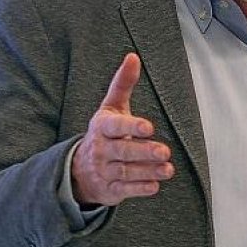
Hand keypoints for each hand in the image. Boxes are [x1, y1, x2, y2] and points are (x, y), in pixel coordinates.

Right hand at [71, 53, 174, 206]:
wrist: (78, 170)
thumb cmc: (104, 132)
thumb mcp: (111, 108)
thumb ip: (122, 84)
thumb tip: (133, 56)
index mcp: (102, 127)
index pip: (115, 127)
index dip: (131, 127)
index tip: (149, 127)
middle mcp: (101, 150)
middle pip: (123, 151)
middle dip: (144, 152)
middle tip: (164, 151)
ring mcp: (104, 171)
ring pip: (126, 172)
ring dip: (148, 171)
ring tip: (168, 169)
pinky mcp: (109, 190)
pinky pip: (124, 189)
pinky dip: (139, 188)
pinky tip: (155, 185)